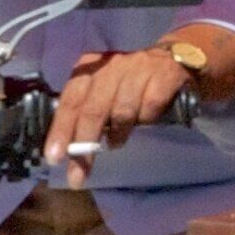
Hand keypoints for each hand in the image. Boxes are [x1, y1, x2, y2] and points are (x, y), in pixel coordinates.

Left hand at [43, 29, 234, 185]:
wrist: (180, 61)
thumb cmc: (134, 84)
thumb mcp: (107, 92)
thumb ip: (87, 113)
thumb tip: (65, 149)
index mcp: (92, 67)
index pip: (71, 99)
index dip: (61, 129)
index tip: (54, 157)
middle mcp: (113, 64)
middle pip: (92, 108)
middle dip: (83, 145)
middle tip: (79, 173)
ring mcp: (140, 67)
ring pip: (122, 109)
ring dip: (118, 133)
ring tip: (116, 142)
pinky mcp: (166, 74)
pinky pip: (151, 106)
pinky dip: (147, 118)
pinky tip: (147, 120)